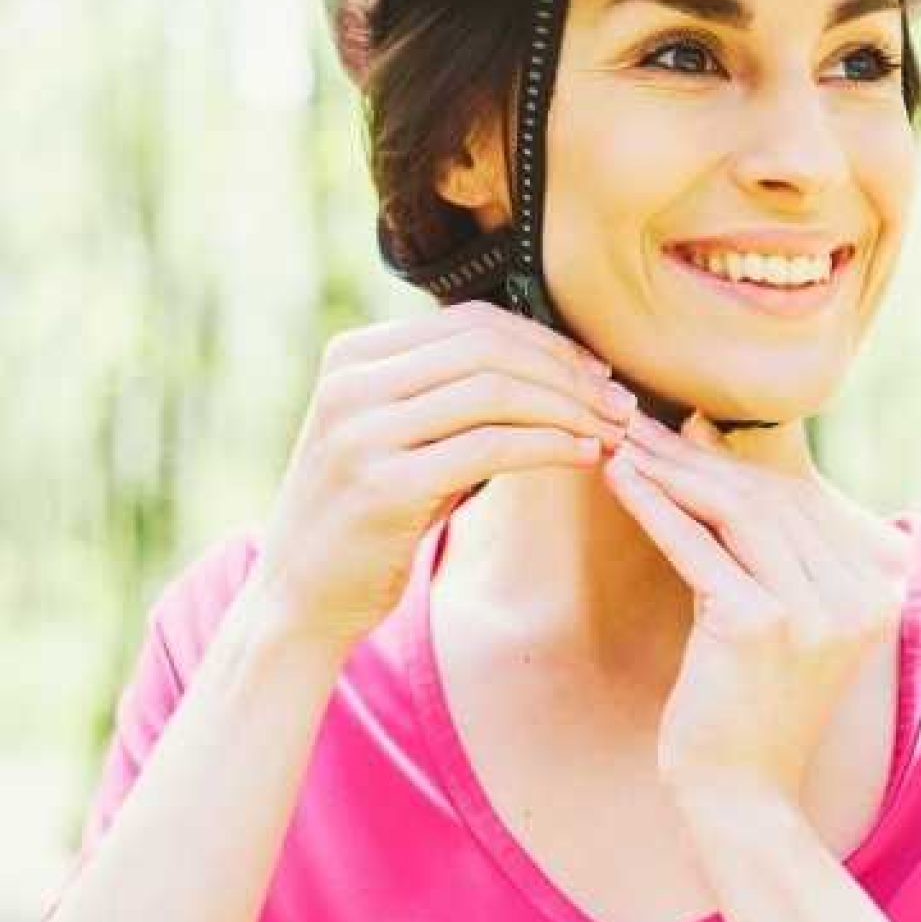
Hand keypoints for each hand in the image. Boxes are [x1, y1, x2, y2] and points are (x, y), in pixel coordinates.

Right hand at [252, 300, 634, 653]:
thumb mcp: (401, 434)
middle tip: (620, 403)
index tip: (599, 373)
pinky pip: (489, 447)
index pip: (474, 322)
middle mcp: (350, 383)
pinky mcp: (382, 486)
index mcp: (353, 355)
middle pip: (490, 348)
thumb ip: (452, 391)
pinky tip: (585, 456)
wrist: (299, 599)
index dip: (548, 342)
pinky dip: (549, 446)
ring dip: (569, 409)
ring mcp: (360, 432)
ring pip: (494, 391)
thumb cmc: (372, 515)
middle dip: (567, 373)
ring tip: (612, 430)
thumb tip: (558, 358)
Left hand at [601, 409, 908, 814]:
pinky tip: (622, 480)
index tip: (682, 428)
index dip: (736, 461)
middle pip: (769, 500)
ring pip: (737, 512)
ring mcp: (815, 610)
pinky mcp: (761, 625)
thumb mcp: (781, 618)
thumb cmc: (751, 708)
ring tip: (624, 443)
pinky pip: (700, 548)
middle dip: (699, 458)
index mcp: (877, 591)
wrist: (744, 799)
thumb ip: (764, 543)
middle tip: (640, 424)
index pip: (799, 502)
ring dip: (674, 471)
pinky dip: (657, 508)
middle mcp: (858, 595)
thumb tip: (708, 439)